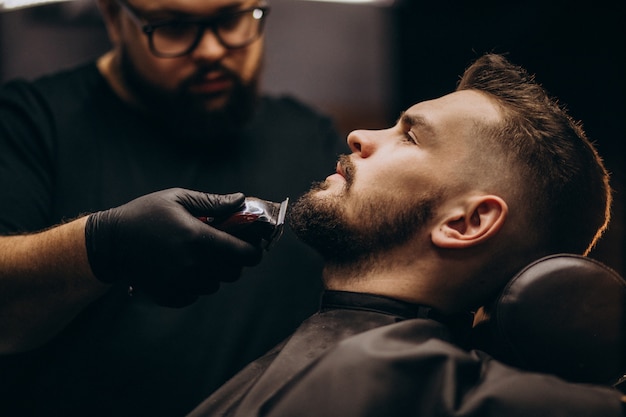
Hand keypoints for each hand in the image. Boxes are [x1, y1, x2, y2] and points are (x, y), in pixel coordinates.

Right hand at [84, 188, 262, 306]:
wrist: (111, 241)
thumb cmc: (146, 213)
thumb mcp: (179, 198)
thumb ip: (213, 202)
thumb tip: (241, 200)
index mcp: (198, 238)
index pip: (242, 254)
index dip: (254, 251)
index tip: (253, 247)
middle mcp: (192, 264)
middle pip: (233, 273)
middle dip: (234, 262)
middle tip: (224, 249)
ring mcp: (180, 282)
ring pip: (215, 285)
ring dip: (214, 273)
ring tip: (200, 257)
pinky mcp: (168, 295)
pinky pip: (195, 295)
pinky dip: (195, 285)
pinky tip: (184, 270)